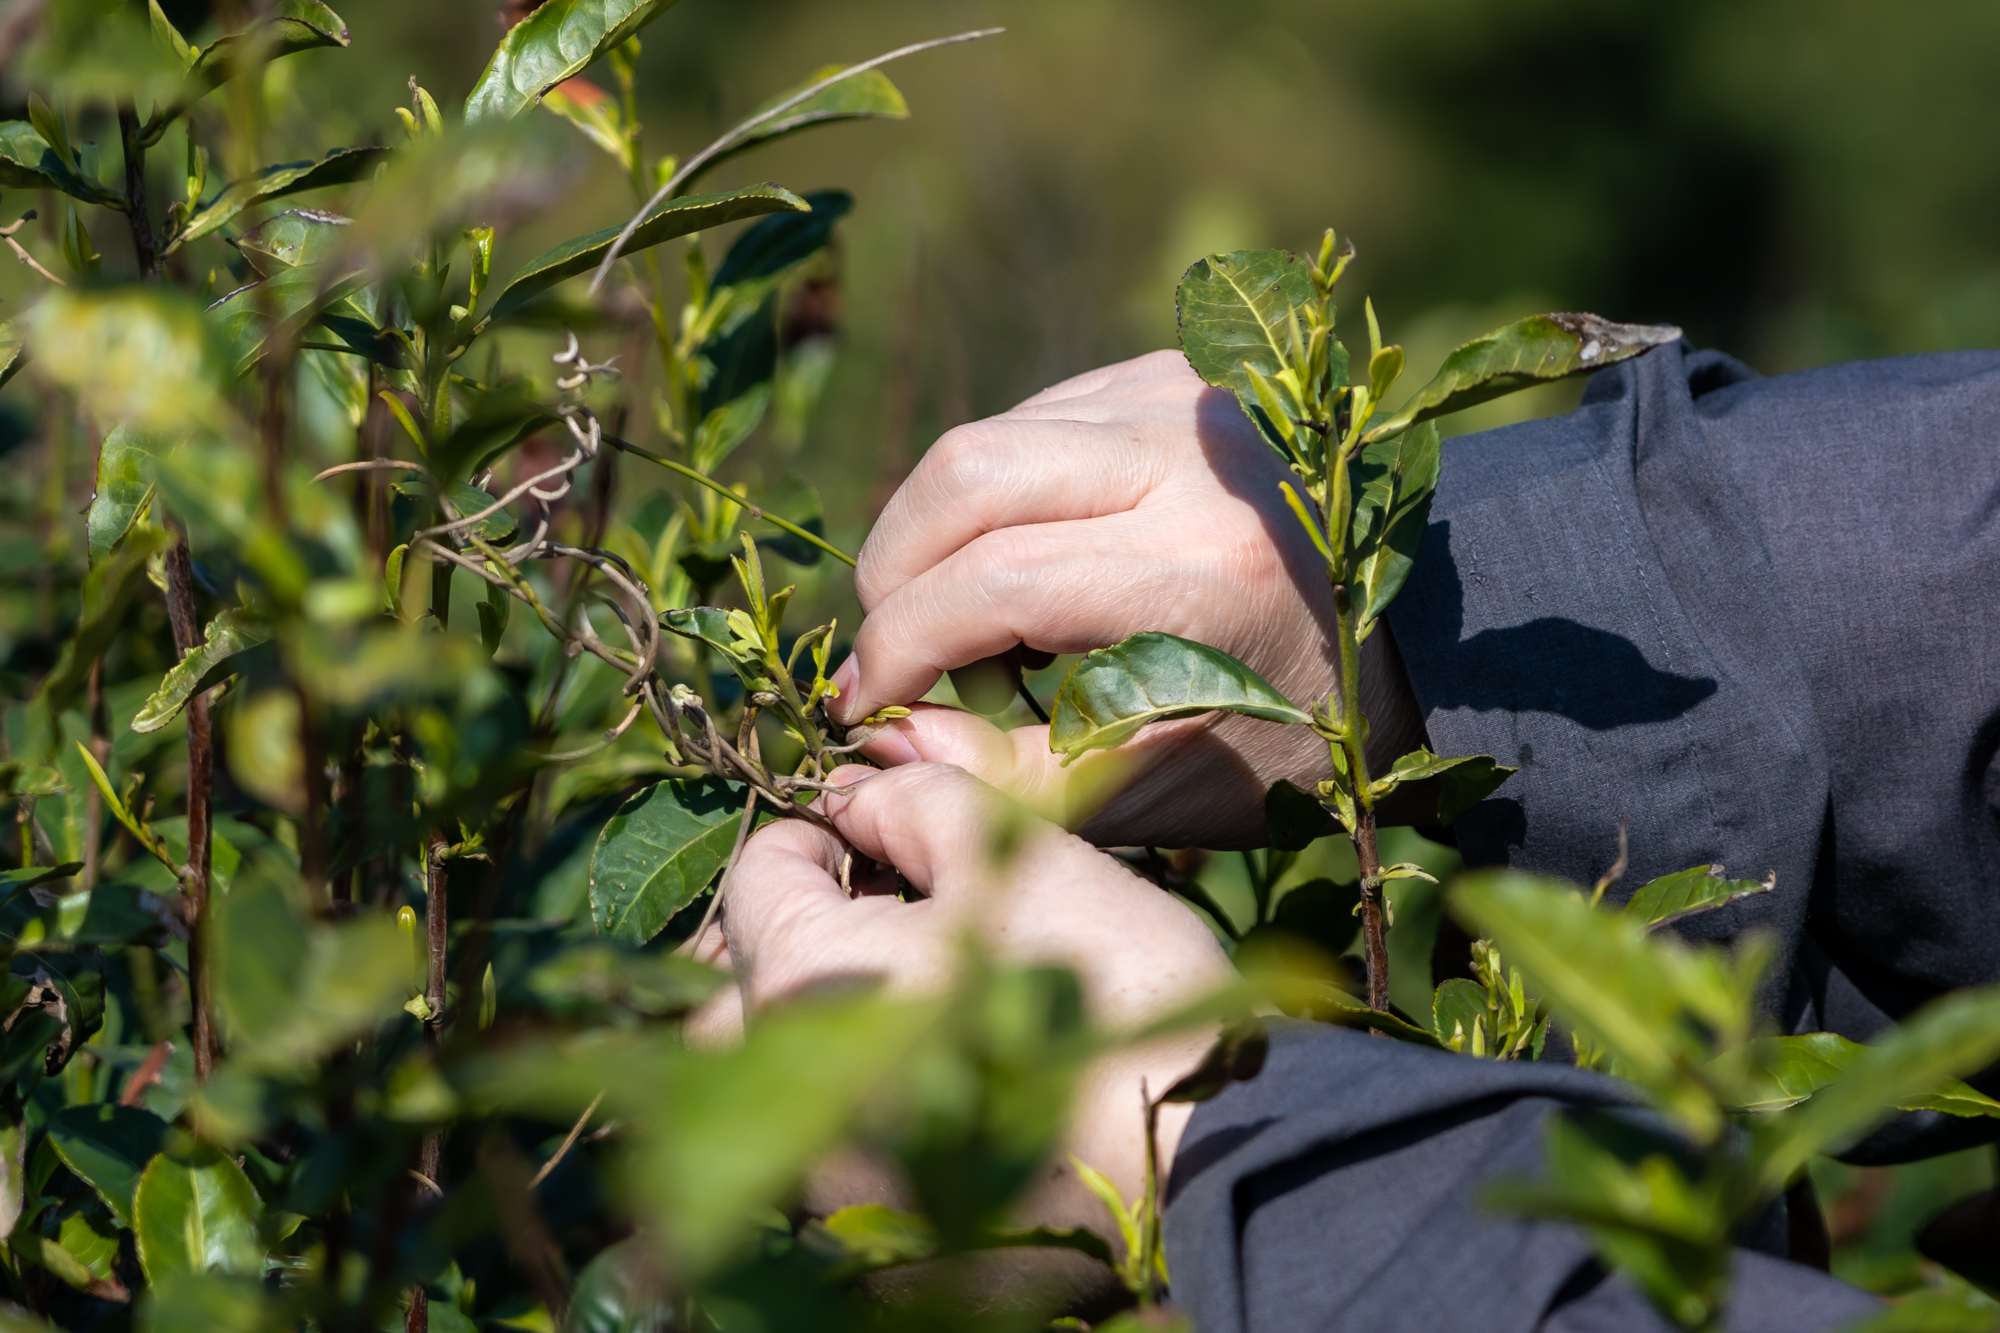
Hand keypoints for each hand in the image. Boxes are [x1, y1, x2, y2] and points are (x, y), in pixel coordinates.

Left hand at [696, 762, 1234, 1227]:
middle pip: (738, 987)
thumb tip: (855, 796)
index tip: (879, 833)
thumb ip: (915, 803)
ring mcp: (822, 1170)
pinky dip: (867, 1101)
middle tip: (877, 906)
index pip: (758, 876)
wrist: (1199, 1156)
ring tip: (910, 986)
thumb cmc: (1106, 981)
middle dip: (791, 933)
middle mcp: (782, 1086)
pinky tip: (948, 1074)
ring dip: (822, 1018)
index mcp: (801, 975)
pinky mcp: (874, 1229)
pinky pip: (837, 1149)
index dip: (820, 833)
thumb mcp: (1015, 851)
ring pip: (779, 1077)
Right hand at [831, 350, 1420, 847]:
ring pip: (985, 439)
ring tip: (969, 623)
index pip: (995, 577)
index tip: (866, 703)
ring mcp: (1182, 399)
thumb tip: (884, 735)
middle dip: (893, 570)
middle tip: (895, 651)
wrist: (1405, 639)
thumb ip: (1013, 775)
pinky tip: (1022, 564)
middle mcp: (1195, 461)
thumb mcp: (1160, 794)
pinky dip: (989, 501)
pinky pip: (1026, 422)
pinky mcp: (1166, 376)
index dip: (900, 643)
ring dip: (934, 535)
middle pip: (968, 471)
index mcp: (1205, 574)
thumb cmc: (1284, 740)